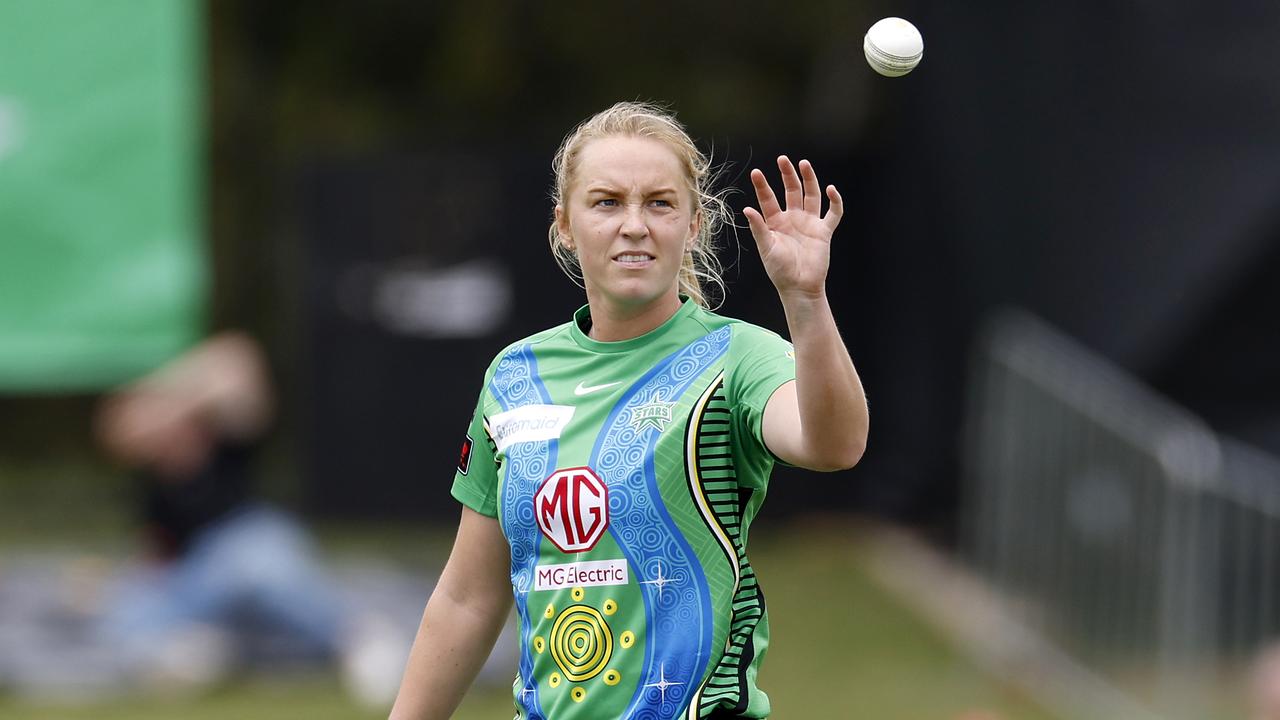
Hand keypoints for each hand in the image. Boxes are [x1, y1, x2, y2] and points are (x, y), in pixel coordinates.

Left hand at [743, 156, 843, 299]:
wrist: (799, 287)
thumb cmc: (780, 270)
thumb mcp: (766, 248)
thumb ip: (758, 228)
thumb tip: (747, 209)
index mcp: (775, 222)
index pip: (768, 199)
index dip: (763, 186)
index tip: (756, 173)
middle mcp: (793, 219)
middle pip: (791, 191)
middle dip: (787, 175)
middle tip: (783, 159)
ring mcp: (809, 223)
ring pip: (811, 195)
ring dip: (809, 180)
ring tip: (804, 164)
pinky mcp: (824, 231)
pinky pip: (833, 213)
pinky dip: (835, 201)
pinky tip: (831, 189)